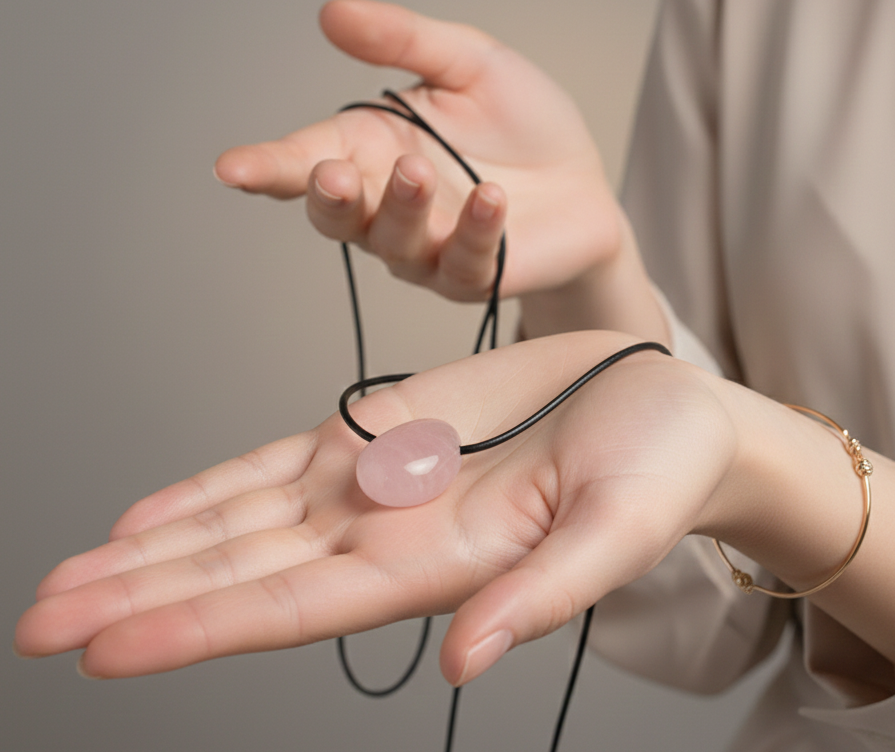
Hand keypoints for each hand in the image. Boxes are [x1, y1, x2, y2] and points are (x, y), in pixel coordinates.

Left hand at [14, 332, 733, 681]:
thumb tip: (462, 660)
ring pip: (245, 516)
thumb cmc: (658, 469)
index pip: (294, 606)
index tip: (101, 647)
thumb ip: (540, 594)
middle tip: (38, 621)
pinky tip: (154, 511)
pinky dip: (213, 485)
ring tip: (70, 573)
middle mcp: (390, 530)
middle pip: (242, 568)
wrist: (664, 403)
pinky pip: (281, 458)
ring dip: (157, 545)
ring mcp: (380, 476)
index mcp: (438, 564)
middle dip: (141, 595)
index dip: (198, 626)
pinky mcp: (387, 423)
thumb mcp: (617, 531)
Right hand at [214, 0, 625, 301]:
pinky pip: (461, 262)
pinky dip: (473, 230)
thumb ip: (405, 41)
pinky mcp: (471, 275)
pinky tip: (492, 200)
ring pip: (390, 242)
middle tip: (334, 174)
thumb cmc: (523, 124)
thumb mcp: (470, 63)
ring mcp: (426, 247)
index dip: (267, 166)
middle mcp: (387, 204)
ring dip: (399, 208)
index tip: (232, 168)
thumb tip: (331, 12)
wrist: (584, 182)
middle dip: (327, 197)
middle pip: (333, 214)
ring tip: (419, 171)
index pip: (307, 159)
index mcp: (373, 147)